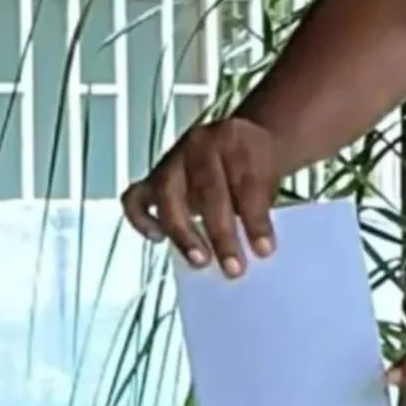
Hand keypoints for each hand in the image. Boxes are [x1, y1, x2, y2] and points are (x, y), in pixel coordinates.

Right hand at [121, 116, 280, 276]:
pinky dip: (142, 219)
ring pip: (168, 193)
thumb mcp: (270, 177)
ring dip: (183, 232)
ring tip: (199, 260)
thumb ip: (261, 208)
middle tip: (233, 267)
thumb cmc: (256, 164)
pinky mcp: (154, 175)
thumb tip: (255, 251)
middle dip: (221, 234)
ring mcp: (174, 158)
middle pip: (208, 188)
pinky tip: (158, 238)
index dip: (256, 220)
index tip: (264, 250)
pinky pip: (135, 196)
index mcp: (236, 140)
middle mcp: (201, 144)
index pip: (246, 182)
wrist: (243, 139)